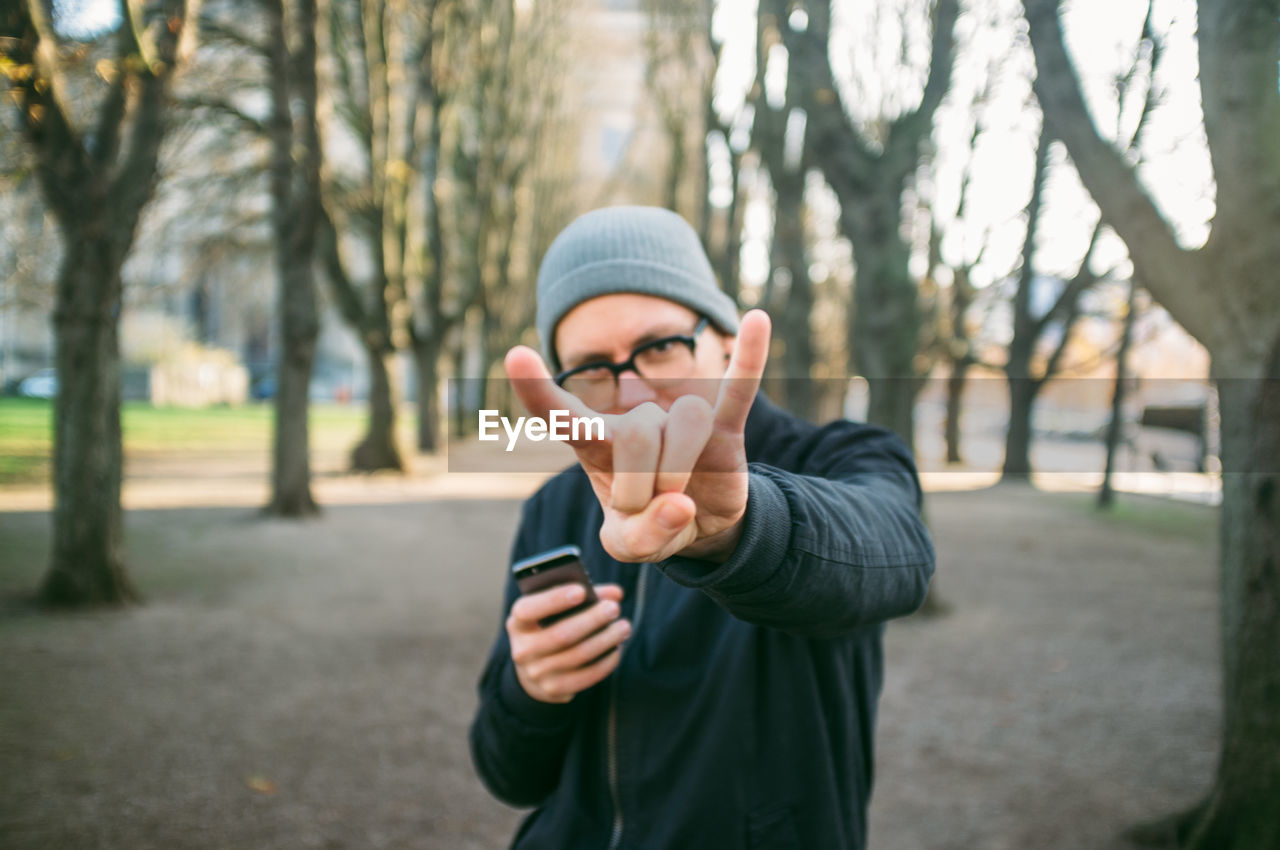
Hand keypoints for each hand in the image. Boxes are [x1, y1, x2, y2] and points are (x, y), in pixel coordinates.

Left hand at [504, 310, 771, 563]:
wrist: (699, 527)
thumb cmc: (649, 526)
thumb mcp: (629, 548)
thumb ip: (640, 538)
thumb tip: (681, 504)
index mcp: (596, 442)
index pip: (560, 411)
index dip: (537, 387)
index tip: (515, 355)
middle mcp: (634, 420)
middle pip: (637, 432)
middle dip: (642, 486)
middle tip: (646, 512)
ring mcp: (678, 418)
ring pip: (684, 423)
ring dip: (680, 471)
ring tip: (678, 497)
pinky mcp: (723, 426)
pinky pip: (737, 388)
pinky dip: (749, 359)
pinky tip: (758, 321)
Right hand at [507, 583, 630, 703]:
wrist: (534, 669)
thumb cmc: (550, 627)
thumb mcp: (554, 608)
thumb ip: (584, 595)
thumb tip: (616, 594)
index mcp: (518, 622)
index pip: (528, 609)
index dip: (554, 599)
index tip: (581, 590)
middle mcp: (523, 649)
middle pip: (561, 634)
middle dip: (591, 620)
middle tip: (614, 608)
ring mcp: (536, 673)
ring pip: (578, 655)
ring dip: (606, 640)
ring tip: (624, 627)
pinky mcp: (553, 690)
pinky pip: (586, 677)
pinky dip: (606, 662)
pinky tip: (617, 649)